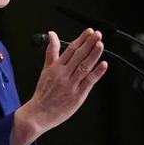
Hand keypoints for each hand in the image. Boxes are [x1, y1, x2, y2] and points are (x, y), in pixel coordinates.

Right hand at [11, 28, 107, 144]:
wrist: (39, 112)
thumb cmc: (43, 92)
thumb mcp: (45, 69)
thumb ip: (51, 51)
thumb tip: (52, 34)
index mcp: (55, 67)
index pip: (70, 49)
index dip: (81, 40)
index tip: (89, 32)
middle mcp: (63, 74)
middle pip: (78, 56)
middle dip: (89, 44)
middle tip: (97, 34)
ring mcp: (71, 85)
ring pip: (84, 67)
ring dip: (93, 55)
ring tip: (100, 45)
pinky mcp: (78, 96)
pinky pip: (89, 82)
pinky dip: (96, 73)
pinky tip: (103, 65)